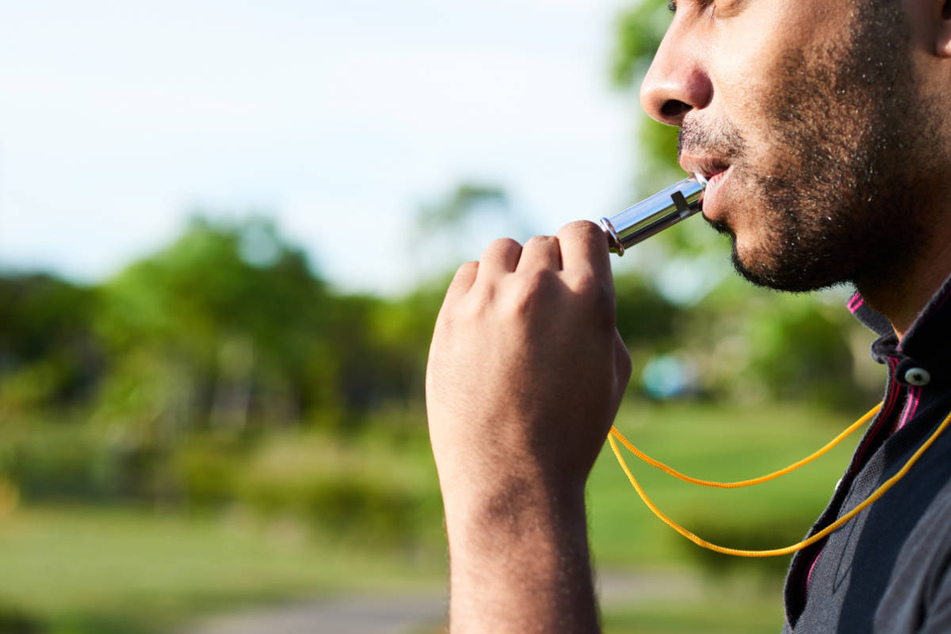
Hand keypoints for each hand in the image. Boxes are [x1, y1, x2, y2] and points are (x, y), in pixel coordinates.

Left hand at [426, 220, 631, 512]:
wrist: (512, 478)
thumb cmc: (570, 432)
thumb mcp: (612, 371)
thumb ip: (599, 313)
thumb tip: (583, 277)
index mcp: (588, 300)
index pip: (584, 231)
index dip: (583, 245)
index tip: (578, 261)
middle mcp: (538, 290)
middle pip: (543, 243)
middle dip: (549, 268)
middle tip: (546, 307)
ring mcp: (489, 301)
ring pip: (502, 252)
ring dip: (512, 272)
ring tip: (514, 315)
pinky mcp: (451, 317)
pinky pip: (467, 275)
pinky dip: (479, 289)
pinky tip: (485, 324)